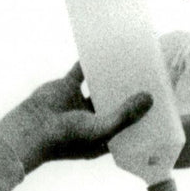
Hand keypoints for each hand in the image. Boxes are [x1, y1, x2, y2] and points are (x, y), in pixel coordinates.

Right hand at [0, 64, 151, 173]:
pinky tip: (106, 51)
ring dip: (113, 77)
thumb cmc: (67, 138)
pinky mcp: (67, 88)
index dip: (140, 120)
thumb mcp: (101, 129)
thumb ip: (125, 115)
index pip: (126, 128)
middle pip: (116, 106)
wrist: (31, 129)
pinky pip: (82, 71)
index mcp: (101, 139)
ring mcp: (78, 105)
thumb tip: (150, 98)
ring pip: (100, 87)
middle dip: (130, 96)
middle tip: (151, 83)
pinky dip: (91, 61)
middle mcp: (91, 122)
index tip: (158, 109)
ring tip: (133, 66)